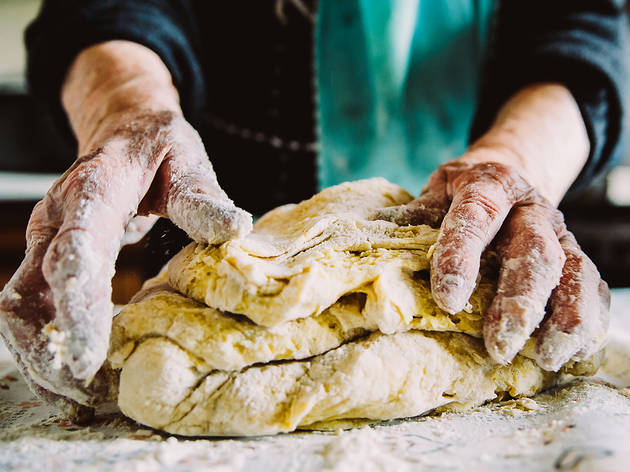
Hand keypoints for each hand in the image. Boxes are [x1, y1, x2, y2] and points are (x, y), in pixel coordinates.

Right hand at [0, 42, 251, 406]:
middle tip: (89, 392)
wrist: (124, 132)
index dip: (78, 303)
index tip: (89, 356)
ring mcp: (44, 240)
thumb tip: (236, 228)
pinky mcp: (45, 258)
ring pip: (21, 306)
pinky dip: (45, 345)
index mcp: (92, 190)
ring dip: (42, 355)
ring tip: (82, 397)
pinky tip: (71, 377)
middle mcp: (56, 218)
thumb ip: (202, 198)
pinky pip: (30, 309)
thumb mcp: (187, 161)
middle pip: (34, 288)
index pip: (76, 247)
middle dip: (55, 345)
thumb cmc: (159, 149)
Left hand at [376, 159, 608, 369]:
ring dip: (564, 318)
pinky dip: (589, 320)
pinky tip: (574, 351)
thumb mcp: (436, 189)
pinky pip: (591, 285)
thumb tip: (382, 240)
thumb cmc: (461, 191)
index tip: (448, 300)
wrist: (509, 172)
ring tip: (545, 357)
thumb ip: (418, 214)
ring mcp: (558, 231)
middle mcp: (529, 207)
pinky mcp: (574, 253)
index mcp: (488, 184)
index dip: (462, 256)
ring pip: (573, 271)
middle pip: (534, 251)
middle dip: (518, 301)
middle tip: (499, 345)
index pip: (476, 216)